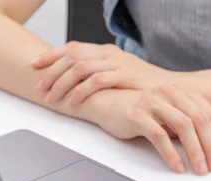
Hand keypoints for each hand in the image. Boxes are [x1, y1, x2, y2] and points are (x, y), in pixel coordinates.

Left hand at [31, 41, 174, 105]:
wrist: (175, 91)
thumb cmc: (146, 88)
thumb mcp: (120, 77)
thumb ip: (100, 76)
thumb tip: (78, 84)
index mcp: (106, 51)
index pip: (73, 48)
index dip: (51, 55)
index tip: (35, 65)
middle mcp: (110, 54)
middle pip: (72, 56)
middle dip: (51, 72)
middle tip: (39, 87)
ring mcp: (118, 63)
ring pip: (80, 68)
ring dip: (61, 83)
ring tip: (50, 97)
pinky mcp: (125, 76)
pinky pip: (96, 81)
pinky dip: (80, 91)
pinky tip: (72, 102)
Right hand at [88, 85, 210, 174]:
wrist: (107, 103)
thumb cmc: (141, 112)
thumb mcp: (170, 117)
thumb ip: (190, 126)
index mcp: (182, 92)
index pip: (210, 115)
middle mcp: (171, 93)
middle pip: (200, 120)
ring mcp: (154, 103)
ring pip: (183, 127)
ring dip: (195, 151)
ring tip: (200, 170)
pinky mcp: (138, 115)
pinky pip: (159, 136)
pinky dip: (171, 154)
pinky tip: (177, 167)